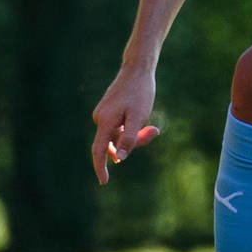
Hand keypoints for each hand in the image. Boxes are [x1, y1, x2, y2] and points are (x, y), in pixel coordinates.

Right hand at [90, 64, 161, 184]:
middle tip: (153, 130)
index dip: (100, 168)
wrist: (137, 69)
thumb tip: (119, 159)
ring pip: (118, 135)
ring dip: (133, 134)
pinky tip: (141, 114)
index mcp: (105, 121)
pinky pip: (118, 127)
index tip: (104, 182)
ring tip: (150, 123)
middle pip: (114, 143)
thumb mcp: (139, 117)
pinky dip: (130, 127)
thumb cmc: (140, 92)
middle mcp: (100, 118)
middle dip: (133, 143)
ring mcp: (103, 114)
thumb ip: (129, 138)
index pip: (99, 151)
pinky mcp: (108, 110)